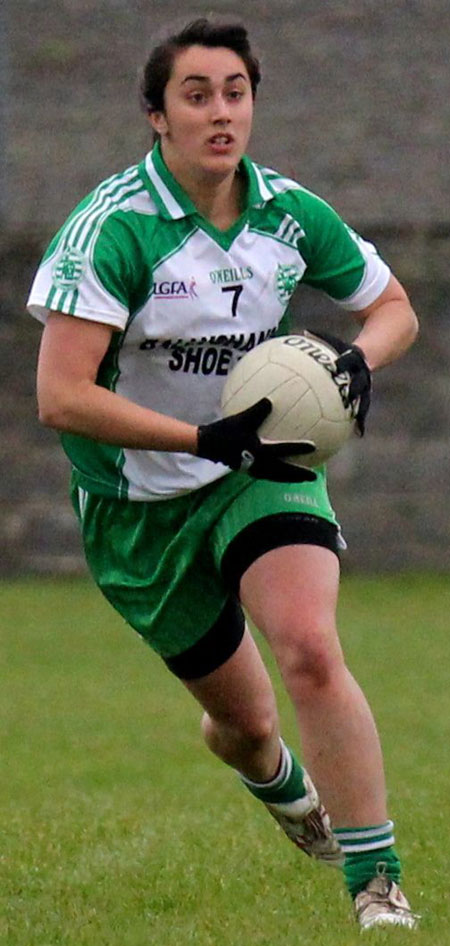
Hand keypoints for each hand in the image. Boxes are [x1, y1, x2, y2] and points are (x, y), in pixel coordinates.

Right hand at [197, 398, 316, 482]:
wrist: (207, 445)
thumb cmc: (224, 430)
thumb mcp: (242, 418)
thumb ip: (258, 410)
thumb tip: (271, 399)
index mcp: (259, 451)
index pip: (283, 449)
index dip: (299, 448)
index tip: (314, 447)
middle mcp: (258, 463)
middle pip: (283, 472)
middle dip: (298, 475)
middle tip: (313, 477)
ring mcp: (252, 469)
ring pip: (275, 476)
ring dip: (288, 478)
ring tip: (300, 479)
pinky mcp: (246, 470)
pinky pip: (266, 475)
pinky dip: (276, 475)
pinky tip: (279, 472)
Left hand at [306, 330, 371, 434]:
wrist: (375, 352)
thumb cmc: (347, 348)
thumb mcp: (336, 341)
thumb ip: (321, 337)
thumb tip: (302, 331)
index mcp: (353, 361)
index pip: (348, 361)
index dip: (342, 363)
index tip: (336, 366)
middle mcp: (360, 375)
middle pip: (358, 383)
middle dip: (354, 391)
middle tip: (348, 399)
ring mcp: (365, 387)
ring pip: (364, 401)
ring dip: (360, 412)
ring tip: (359, 426)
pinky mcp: (365, 396)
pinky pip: (361, 409)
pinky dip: (361, 421)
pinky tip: (359, 434)